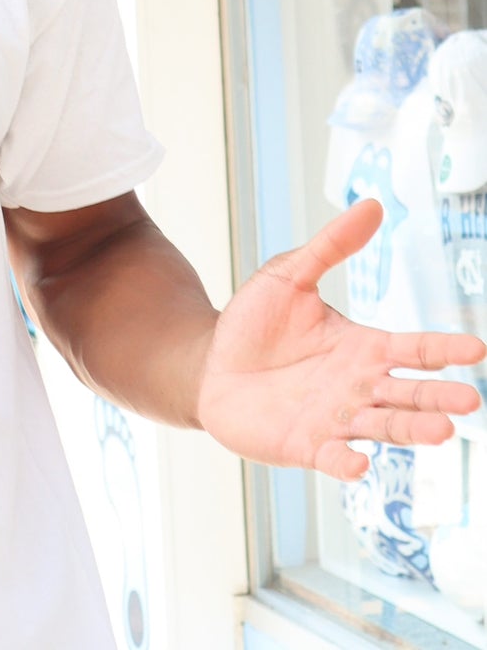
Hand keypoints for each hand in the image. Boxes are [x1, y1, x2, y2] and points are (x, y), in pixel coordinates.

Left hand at [198, 198, 486, 480]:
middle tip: (470, 400)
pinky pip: (334, 457)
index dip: (444, 348)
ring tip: (441, 430)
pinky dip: (348, 462)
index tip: (476, 348)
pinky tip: (359, 463)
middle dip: (439, 397)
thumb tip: (372, 205)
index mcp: (362, 348)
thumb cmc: (254, 322)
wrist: (209, 365)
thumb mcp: (290, 275)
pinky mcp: (307, 446)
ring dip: (412, 430)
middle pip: (409, 393)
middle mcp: (358, 387)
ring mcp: (336, 419)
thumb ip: (331, 245)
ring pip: (384, 427)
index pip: (412, 349)